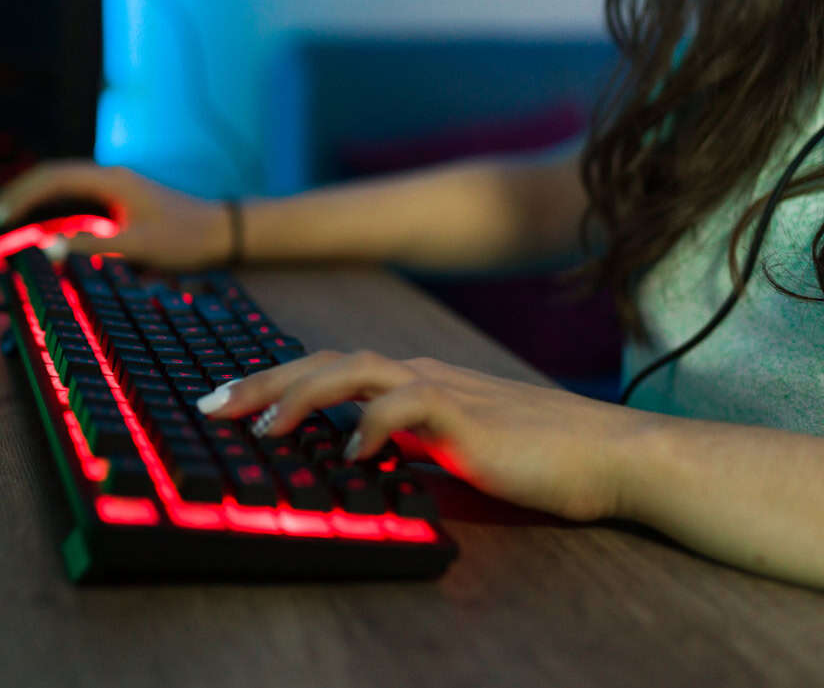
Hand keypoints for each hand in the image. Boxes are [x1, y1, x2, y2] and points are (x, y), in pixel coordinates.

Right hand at [0, 160, 231, 270]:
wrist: (222, 233)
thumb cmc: (186, 238)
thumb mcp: (138, 247)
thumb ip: (91, 247)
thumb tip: (46, 249)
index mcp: (110, 180)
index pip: (51, 179)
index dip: (19, 197)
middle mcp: (107, 178)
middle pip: (50, 178)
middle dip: (16, 197)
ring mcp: (112, 188)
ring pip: (60, 187)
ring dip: (31, 202)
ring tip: (4, 222)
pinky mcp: (117, 202)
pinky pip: (74, 200)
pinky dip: (50, 210)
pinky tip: (38, 228)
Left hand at [200, 350, 658, 522]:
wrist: (611, 453)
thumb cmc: (540, 458)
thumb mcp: (455, 452)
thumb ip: (409, 448)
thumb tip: (356, 460)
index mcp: (416, 380)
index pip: (330, 371)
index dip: (275, 383)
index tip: (228, 404)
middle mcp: (421, 374)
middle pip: (324, 363)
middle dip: (263, 382)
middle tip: (212, 407)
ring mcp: (444, 390)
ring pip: (353, 373)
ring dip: (299, 396)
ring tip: (260, 427)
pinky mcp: (467, 417)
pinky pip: (406, 408)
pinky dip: (371, 425)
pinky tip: (350, 452)